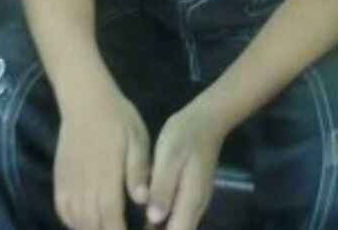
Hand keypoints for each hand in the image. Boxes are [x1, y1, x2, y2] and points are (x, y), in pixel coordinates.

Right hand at [54, 87, 150, 229]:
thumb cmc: (117, 117)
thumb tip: (142, 200)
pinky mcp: (59, 178)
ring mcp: (69, 182)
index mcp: (106, 174)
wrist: (85, 99)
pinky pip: (63, 210)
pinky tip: (85, 222)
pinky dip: (73, 222)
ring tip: (106, 227)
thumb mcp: (137, 137)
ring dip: (91, 229)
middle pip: (93, 224)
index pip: (111, 218)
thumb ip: (138, 169)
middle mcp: (84, 183)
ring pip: (77, 221)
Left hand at [145, 104, 225, 229]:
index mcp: (190, 200)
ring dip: (157, 227)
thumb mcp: (170, 156)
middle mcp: (194, 206)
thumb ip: (163, 187)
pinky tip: (143, 208)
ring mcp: (193, 200)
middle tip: (131, 225)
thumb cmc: (186, 135)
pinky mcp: (188, 193)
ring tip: (133, 219)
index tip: (137, 229)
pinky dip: (160, 217)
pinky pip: (175, 214)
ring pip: (176, 225)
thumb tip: (153, 218)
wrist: (206, 119)